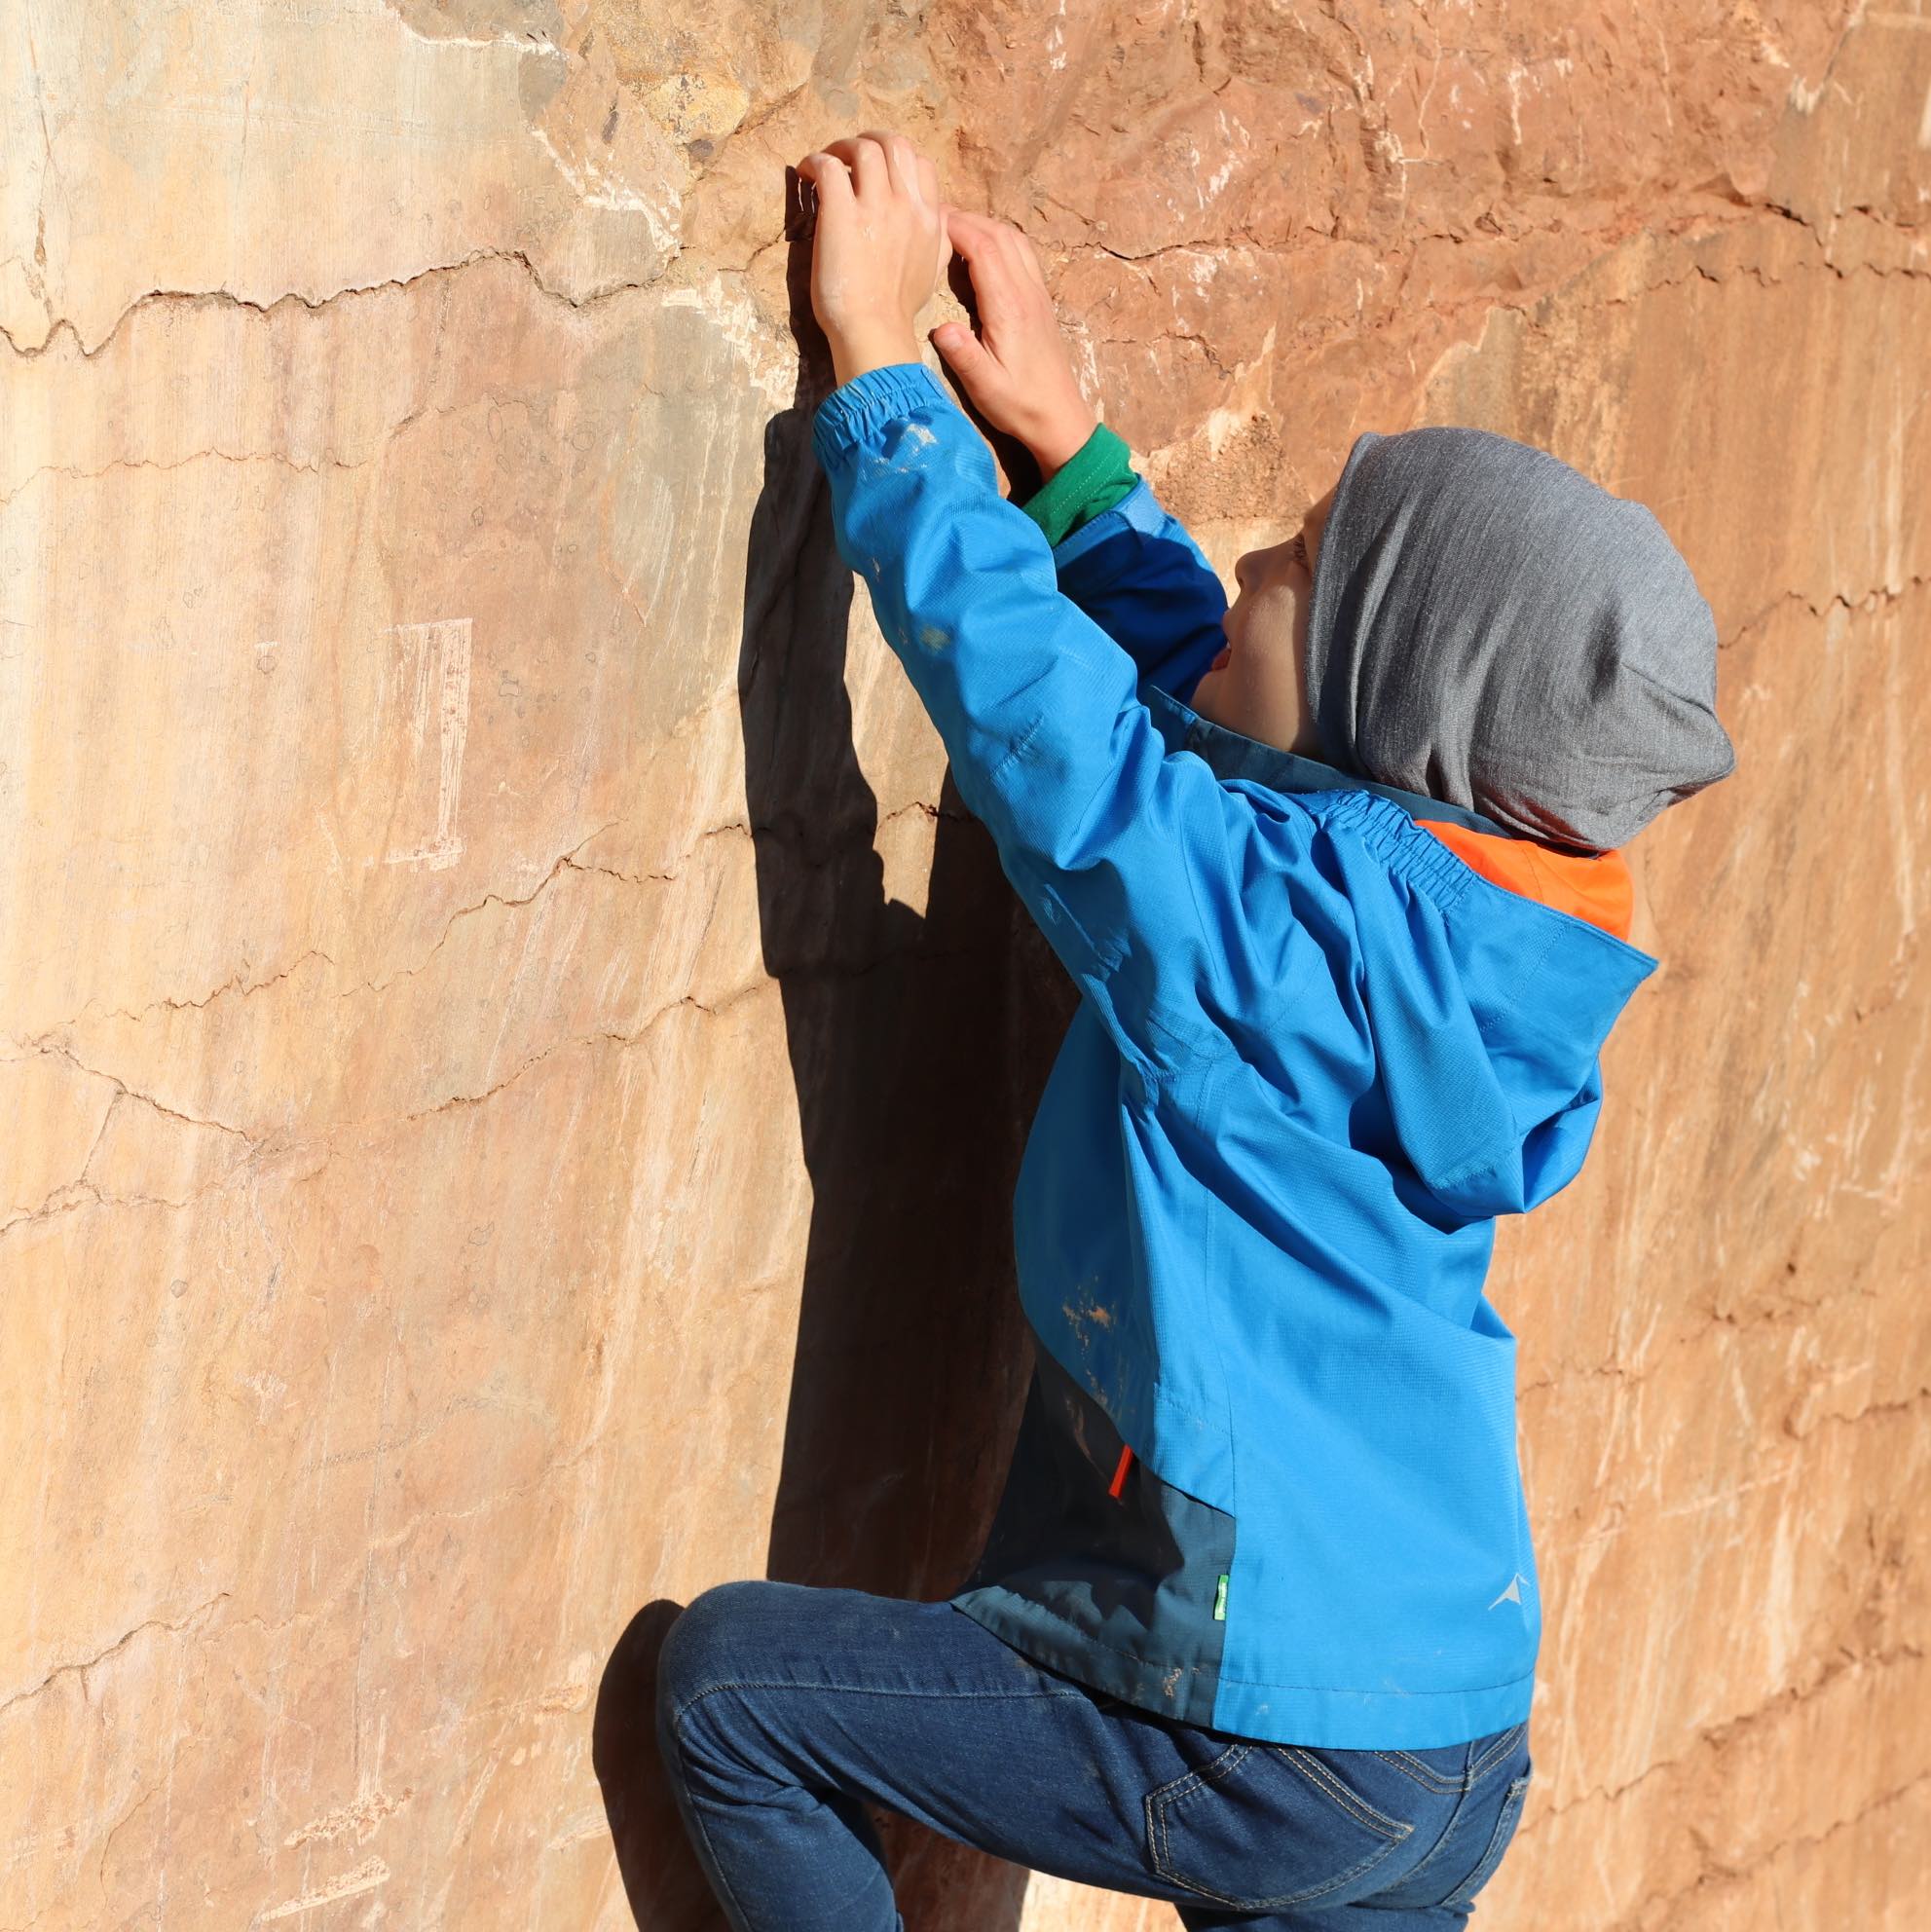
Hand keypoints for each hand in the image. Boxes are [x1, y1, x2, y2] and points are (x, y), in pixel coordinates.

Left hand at [796, 132, 949, 387]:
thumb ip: (938, 239)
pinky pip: (829, 167)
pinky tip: (806, 174)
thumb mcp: (932, 271)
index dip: (898, 158)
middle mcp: (905, 204)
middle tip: (850, 154)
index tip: (879, 169)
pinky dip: (815, 162)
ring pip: (863, 148)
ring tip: (826, 161)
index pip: (921, 163)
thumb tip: (939, 218)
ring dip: (841, 147)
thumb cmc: (897, 310)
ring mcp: (875, 206)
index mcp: (928, 218)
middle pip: (895, 144)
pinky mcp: (841, 213)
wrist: (874, 330)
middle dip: (870, 140)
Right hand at [930, 211, 1097, 479]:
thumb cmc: (1019, 405)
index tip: (930, 219)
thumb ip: (963, 355)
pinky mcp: (1041, 301)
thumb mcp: (985, 387)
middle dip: (966, 219)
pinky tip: (983, 251)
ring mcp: (1037, 294)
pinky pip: (1022, 255)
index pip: (983, 248)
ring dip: (984, 226)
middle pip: (999, 234)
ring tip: (955, 229)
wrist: (1059, 418)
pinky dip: (1000, 240)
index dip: (957, 226)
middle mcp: (1026, 292)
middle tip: (935, 218)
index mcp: (1009, 307)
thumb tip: (940, 328)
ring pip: (1013, 240)